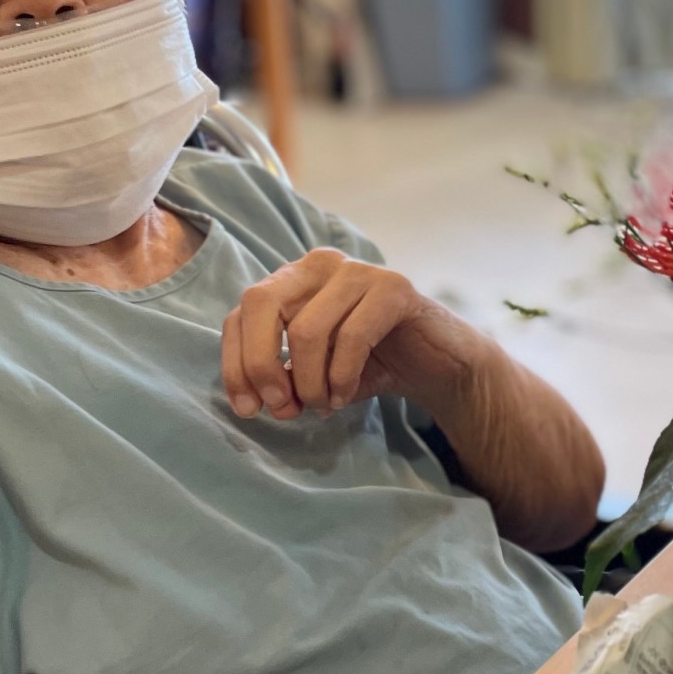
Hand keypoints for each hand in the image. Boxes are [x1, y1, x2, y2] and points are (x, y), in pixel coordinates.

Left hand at [221, 249, 457, 420]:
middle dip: (261, 364)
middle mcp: (318, 264)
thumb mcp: (315, 374)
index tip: (248, 409)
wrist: (436, 365)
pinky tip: (345, 396)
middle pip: (260, 303)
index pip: (240, 313)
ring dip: (310, 382)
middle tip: (280, 406)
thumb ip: (285, 381)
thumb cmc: (369, 365)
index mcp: (291, 278)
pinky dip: (342, 377)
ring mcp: (357, 270)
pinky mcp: (393, 287)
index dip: (236, 363)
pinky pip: (351, 337)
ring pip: (306, 329)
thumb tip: (263, 403)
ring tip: (324, 404)